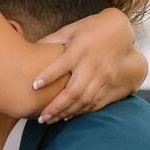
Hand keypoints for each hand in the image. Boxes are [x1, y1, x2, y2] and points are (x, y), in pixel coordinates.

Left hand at [32, 7, 139, 122]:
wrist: (119, 30)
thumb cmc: (90, 29)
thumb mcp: (70, 30)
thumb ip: (52, 41)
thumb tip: (29, 50)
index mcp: (80, 49)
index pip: (62, 65)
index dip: (49, 76)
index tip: (34, 86)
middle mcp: (92, 64)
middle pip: (74, 90)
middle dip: (57, 106)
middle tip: (42, 117)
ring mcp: (102, 75)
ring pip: (85, 99)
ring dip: (67, 112)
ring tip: (51, 120)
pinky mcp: (108, 82)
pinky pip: (95, 101)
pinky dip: (81, 111)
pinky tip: (68, 116)